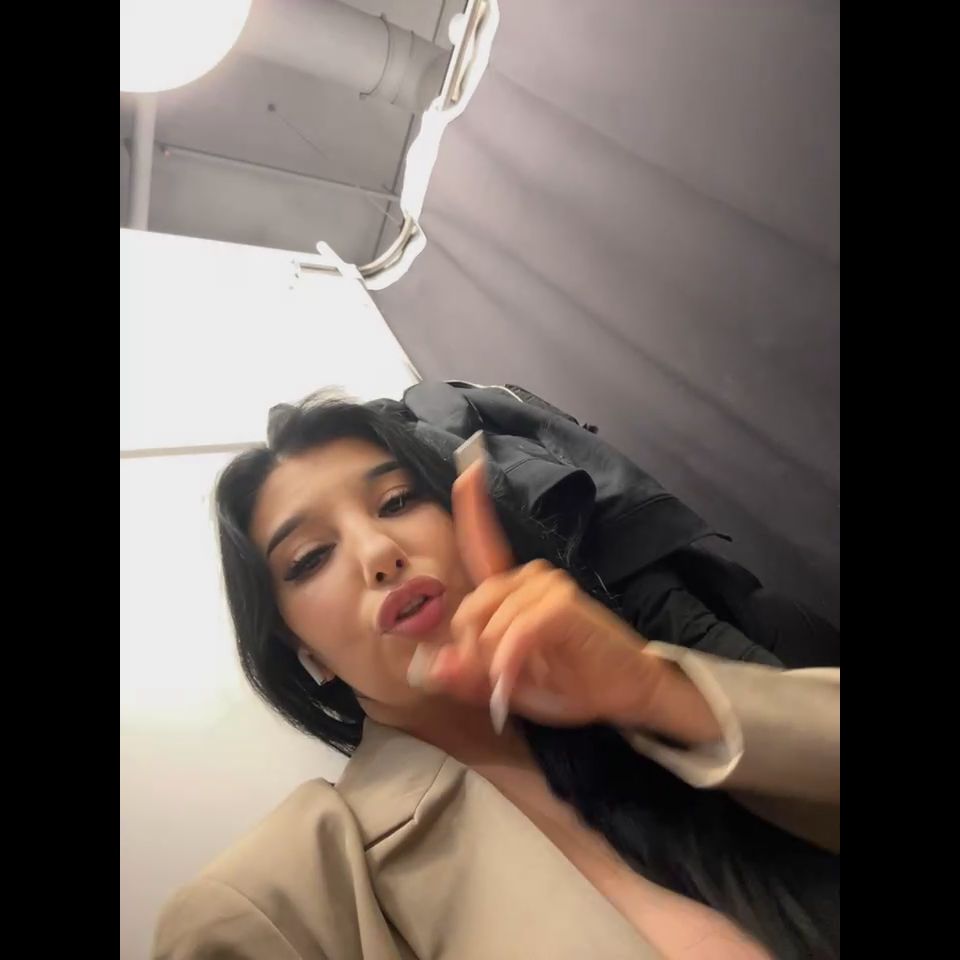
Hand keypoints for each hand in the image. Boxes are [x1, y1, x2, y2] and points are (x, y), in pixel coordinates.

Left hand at [410, 455, 675, 731]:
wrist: (628, 692)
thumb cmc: (571, 685)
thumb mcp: (511, 687)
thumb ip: (471, 676)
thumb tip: (434, 666)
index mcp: (514, 590)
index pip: (486, 542)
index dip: (473, 505)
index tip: (470, 466)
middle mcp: (530, 578)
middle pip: (470, 609)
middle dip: (473, 652)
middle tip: (497, 681)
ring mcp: (549, 586)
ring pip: (490, 624)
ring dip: (495, 661)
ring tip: (519, 679)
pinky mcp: (562, 604)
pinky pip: (516, 632)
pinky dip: (509, 662)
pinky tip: (512, 680)